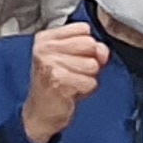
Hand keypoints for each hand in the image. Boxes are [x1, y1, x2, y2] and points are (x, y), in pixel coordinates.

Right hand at [18, 16, 105, 142]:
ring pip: (92, 65)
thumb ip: (90, 48)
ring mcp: (50, 64)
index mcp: (46, 38)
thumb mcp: (71, 59)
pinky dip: (85, 91)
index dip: (87, 45)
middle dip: (89, 61)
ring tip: (72, 82)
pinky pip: (90, 82)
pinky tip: (71, 92)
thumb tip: (102, 51)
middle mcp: (45, 48)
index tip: (74, 57)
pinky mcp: (58, 81)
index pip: (83, 29)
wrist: (40, 113)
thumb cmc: (54, 85)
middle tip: (73, 72)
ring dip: (87, 78)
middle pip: (90, 44)